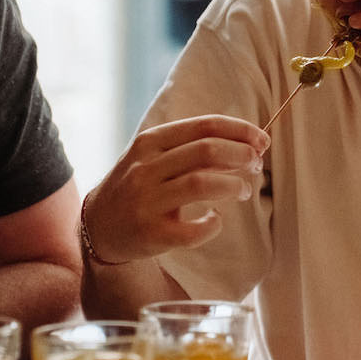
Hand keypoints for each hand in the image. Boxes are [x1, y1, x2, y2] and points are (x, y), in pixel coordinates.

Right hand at [83, 115, 268, 263]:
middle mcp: (145, 168)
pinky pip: (193, 230)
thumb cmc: (139, 185)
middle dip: (241, 155)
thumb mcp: (155, 157)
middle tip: (256, 164)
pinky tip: (215, 220)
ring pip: (202, 184)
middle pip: (206, 151)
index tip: (262, 140)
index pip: (204, 126)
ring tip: (244, 190)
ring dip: (234, 185)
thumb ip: (192, 147)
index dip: (240, 131)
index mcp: (150, 142)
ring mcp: (146, 201)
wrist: (98, 227)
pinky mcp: (151, 234)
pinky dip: (214, 224)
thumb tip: (246, 143)